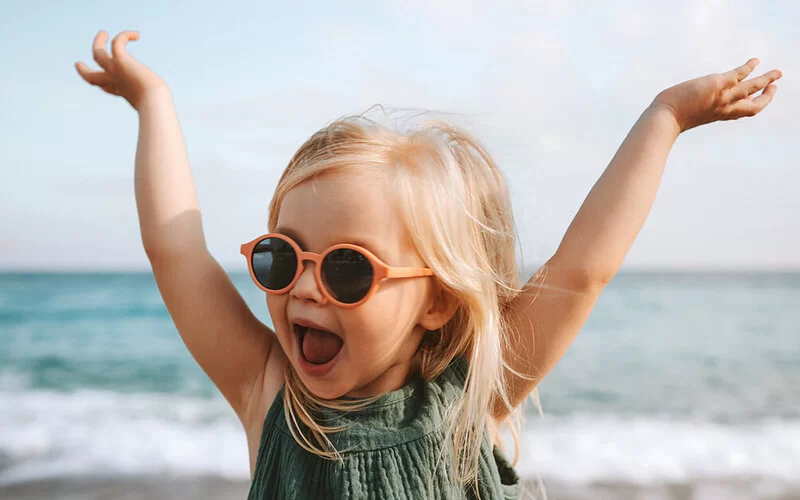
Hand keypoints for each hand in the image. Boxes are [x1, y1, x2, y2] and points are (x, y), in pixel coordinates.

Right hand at [75, 30, 168, 109]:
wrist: (153, 102)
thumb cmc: (157, 105)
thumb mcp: (155, 104)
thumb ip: (156, 104)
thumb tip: (164, 110)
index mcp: (120, 92)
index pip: (106, 88)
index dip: (102, 85)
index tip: (100, 86)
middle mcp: (114, 81)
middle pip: (91, 76)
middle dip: (83, 70)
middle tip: (78, 64)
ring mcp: (114, 70)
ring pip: (97, 53)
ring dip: (98, 41)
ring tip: (103, 33)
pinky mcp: (121, 60)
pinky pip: (117, 42)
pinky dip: (125, 35)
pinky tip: (136, 35)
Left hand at [652, 58, 782, 132]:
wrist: (664, 120)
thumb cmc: (667, 119)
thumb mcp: (685, 116)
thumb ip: (692, 110)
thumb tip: (682, 106)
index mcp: (718, 115)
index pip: (742, 112)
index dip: (753, 105)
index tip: (759, 99)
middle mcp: (724, 108)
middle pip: (754, 105)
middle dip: (767, 96)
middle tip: (775, 87)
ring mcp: (722, 97)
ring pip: (752, 88)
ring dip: (767, 80)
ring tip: (778, 73)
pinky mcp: (716, 85)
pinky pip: (738, 74)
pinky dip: (748, 67)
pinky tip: (754, 60)